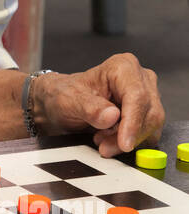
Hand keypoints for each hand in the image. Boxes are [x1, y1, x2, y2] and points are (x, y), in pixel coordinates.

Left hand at [35, 54, 164, 156]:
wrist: (62, 102)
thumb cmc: (65, 94)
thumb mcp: (69, 100)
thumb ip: (89, 108)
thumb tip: (112, 116)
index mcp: (122, 67)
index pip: (137, 96)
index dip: (133, 123)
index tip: (124, 143)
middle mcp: (139, 78)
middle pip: (149, 113)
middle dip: (128, 135)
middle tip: (104, 147)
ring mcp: (147, 95)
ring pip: (152, 126)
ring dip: (128, 140)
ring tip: (101, 140)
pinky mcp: (147, 113)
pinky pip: (148, 134)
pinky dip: (130, 142)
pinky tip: (110, 139)